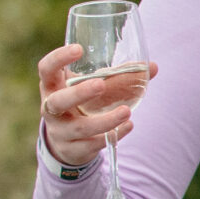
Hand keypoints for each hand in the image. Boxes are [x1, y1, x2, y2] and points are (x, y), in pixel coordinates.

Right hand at [39, 43, 157, 169]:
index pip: (46, 69)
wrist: (67, 143)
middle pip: (58, 101)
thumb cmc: (81, 105)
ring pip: (80, 127)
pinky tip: (128, 126)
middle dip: (79, 94)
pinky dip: (113, 135)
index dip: (58, 58)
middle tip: (101, 85)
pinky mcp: (73, 149)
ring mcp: (60, 131)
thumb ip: (119, 77)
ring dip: (105, 120)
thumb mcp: (91, 88)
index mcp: (53, 87)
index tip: (78, 48)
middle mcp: (51, 109)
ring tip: (126, 111)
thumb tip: (152, 67)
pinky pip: (92, 144)